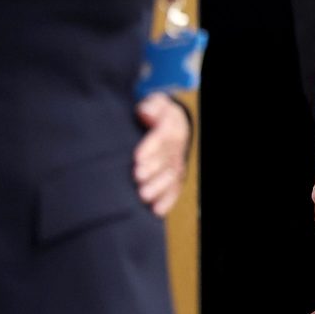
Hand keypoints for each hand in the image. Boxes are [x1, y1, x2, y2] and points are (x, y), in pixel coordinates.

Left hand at [134, 94, 189, 216]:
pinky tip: (157, 210)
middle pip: (166, 159)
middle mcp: (176, 147)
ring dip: (158, 187)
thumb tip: (145, 111)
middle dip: (152, 169)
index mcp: (171, 127)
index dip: (150, 147)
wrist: (175, 124)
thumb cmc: (158, 113)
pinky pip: (175, 189)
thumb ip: (151, 105)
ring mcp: (177, 163)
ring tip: (143, 196)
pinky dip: (168, 200)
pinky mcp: (176, 176)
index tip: (137, 157)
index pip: (162, 136)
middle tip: (137, 178)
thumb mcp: (156, 102)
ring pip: (171, 176)